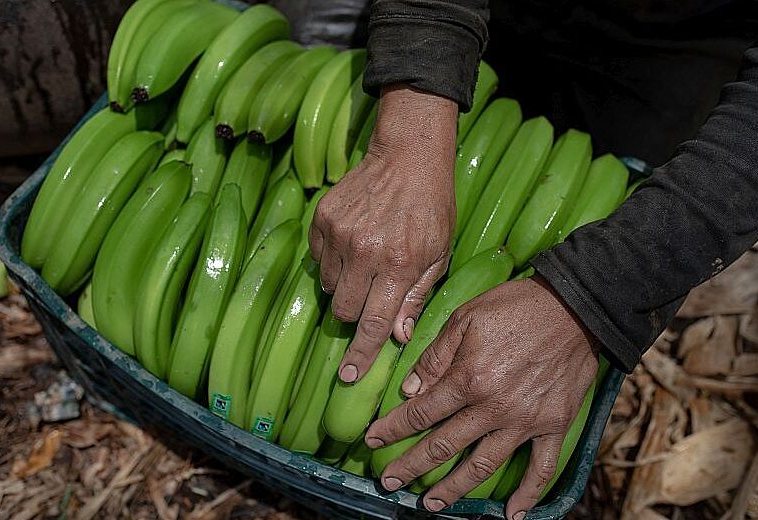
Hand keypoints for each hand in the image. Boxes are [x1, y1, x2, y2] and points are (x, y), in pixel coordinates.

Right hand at [309, 84, 457, 382]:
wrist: (408, 157)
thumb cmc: (431, 209)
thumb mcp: (438, 255)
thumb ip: (416, 297)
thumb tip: (399, 336)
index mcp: (399, 265)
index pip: (374, 322)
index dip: (361, 354)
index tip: (348, 376)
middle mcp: (365, 252)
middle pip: (343, 310)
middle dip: (354, 314)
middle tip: (369, 296)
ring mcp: (340, 234)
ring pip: (328, 285)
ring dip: (344, 285)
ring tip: (366, 261)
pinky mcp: (323, 218)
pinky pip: (318, 258)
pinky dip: (333, 260)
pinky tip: (354, 243)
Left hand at [364, 276, 598, 517]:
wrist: (575, 306)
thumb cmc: (516, 306)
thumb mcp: (466, 317)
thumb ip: (436, 356)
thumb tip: (410, 390)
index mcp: (468, 378)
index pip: (420, 412)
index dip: (392, 428)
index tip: (373, 440)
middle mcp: (493, 407)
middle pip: (443, 446)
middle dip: (411, 466)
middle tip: (389, 482)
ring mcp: (525, 420)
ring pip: (483, 465)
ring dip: (454, 489)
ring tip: (432, 505)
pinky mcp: (554, 425)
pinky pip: (541, 467)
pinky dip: (529, 495)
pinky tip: (512, 514)